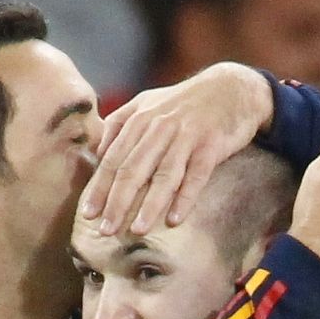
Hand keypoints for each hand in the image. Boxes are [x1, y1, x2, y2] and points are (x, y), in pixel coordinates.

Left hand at [80, 62, 272, 234]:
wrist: (232, 88)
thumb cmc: (184, 103)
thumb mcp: (147, 104)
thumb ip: (119, 125)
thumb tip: (98, 154)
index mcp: (140, 120)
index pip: (113, 159)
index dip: (100, 188)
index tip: (87, 213)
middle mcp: (159, 127)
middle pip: (133, 170)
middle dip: (117, 202)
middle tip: (106, 230)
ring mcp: (186, 136)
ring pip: (164, 175)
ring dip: (149, 205)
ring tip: (137, 231)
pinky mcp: (211, 144)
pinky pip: (196, 175)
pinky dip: (185, 198)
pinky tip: (175, 220)